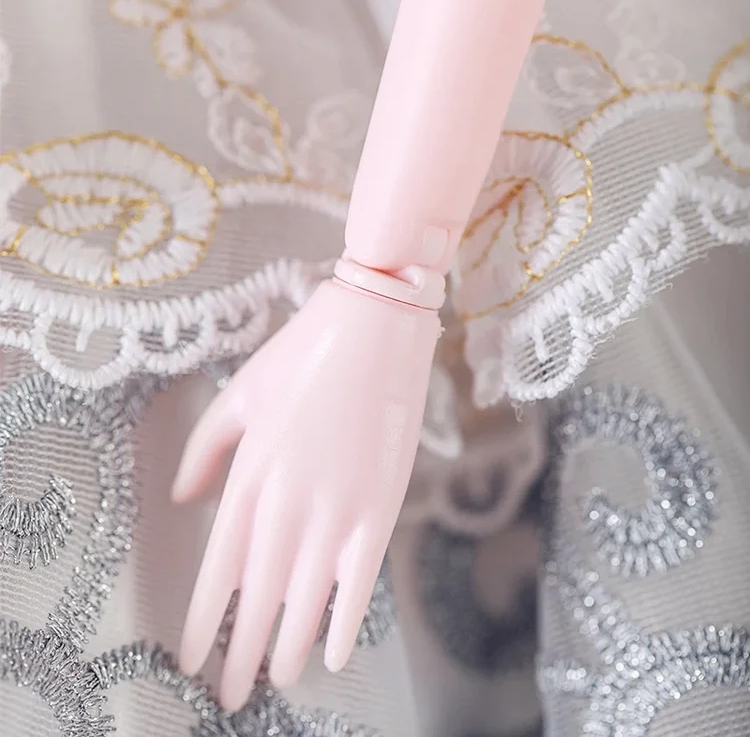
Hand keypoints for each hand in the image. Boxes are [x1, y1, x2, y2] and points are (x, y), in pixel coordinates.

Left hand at [172, 279, 439, 710]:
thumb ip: (206, 449)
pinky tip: (334, 651)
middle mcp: (291, 501)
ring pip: (308, 595)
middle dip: (243, 649)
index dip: (205, 617)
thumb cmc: (304, 354)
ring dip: (290, 643)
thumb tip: (183, 497)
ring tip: (278, 680)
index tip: (192, 655)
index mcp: (251, 473)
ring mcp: (340, 507)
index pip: (220, 565)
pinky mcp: (382, 505)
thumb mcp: (241, 392)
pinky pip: (360, 578)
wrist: (376, 328)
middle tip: (230, 693)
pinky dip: (345, 619)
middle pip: (261, 592)